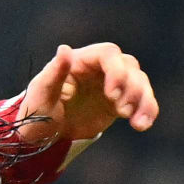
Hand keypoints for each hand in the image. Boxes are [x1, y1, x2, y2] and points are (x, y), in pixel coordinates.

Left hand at [15, 42, 157, 142]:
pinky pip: (141, 101)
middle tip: (122, 110)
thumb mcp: (41, 93)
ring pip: (139, 82)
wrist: (43, 135)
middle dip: (131, 87)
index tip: (112, 94)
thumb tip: (64, 49)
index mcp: (81, 60)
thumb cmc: (37, 111)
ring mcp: (111, 85)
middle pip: (129, 66)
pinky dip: (147, 111)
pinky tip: (142, 125)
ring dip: (144, 100)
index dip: (116, 71)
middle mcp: (99, 69)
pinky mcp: (118, 103)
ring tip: (138, 123)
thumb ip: (54, 72)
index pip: (108, 54)